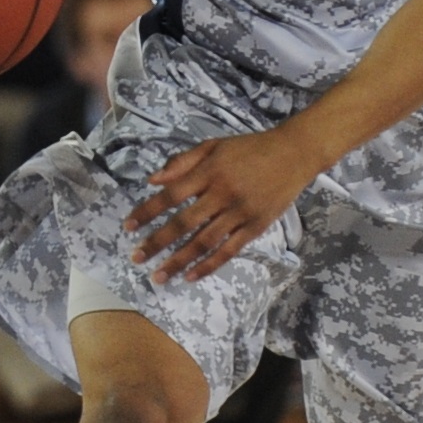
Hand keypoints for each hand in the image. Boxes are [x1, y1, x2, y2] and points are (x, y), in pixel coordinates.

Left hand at [128, 125, 317, 284]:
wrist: (294, 153)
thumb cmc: (249, 148)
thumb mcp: (214, 145)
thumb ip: (182, 162)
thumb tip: (152, 180)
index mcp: (209, 172)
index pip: (170, 195)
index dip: (147, 212)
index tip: (128, 226)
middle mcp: (222, 194)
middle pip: (183, 224)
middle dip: (156, 243)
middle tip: (136, 258)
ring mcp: (240, 212)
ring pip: (204, 242)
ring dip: (179, 261)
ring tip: (159, 276)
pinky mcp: (256, 226)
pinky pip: (229, 251)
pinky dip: (209, 265)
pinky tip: (190, 276)